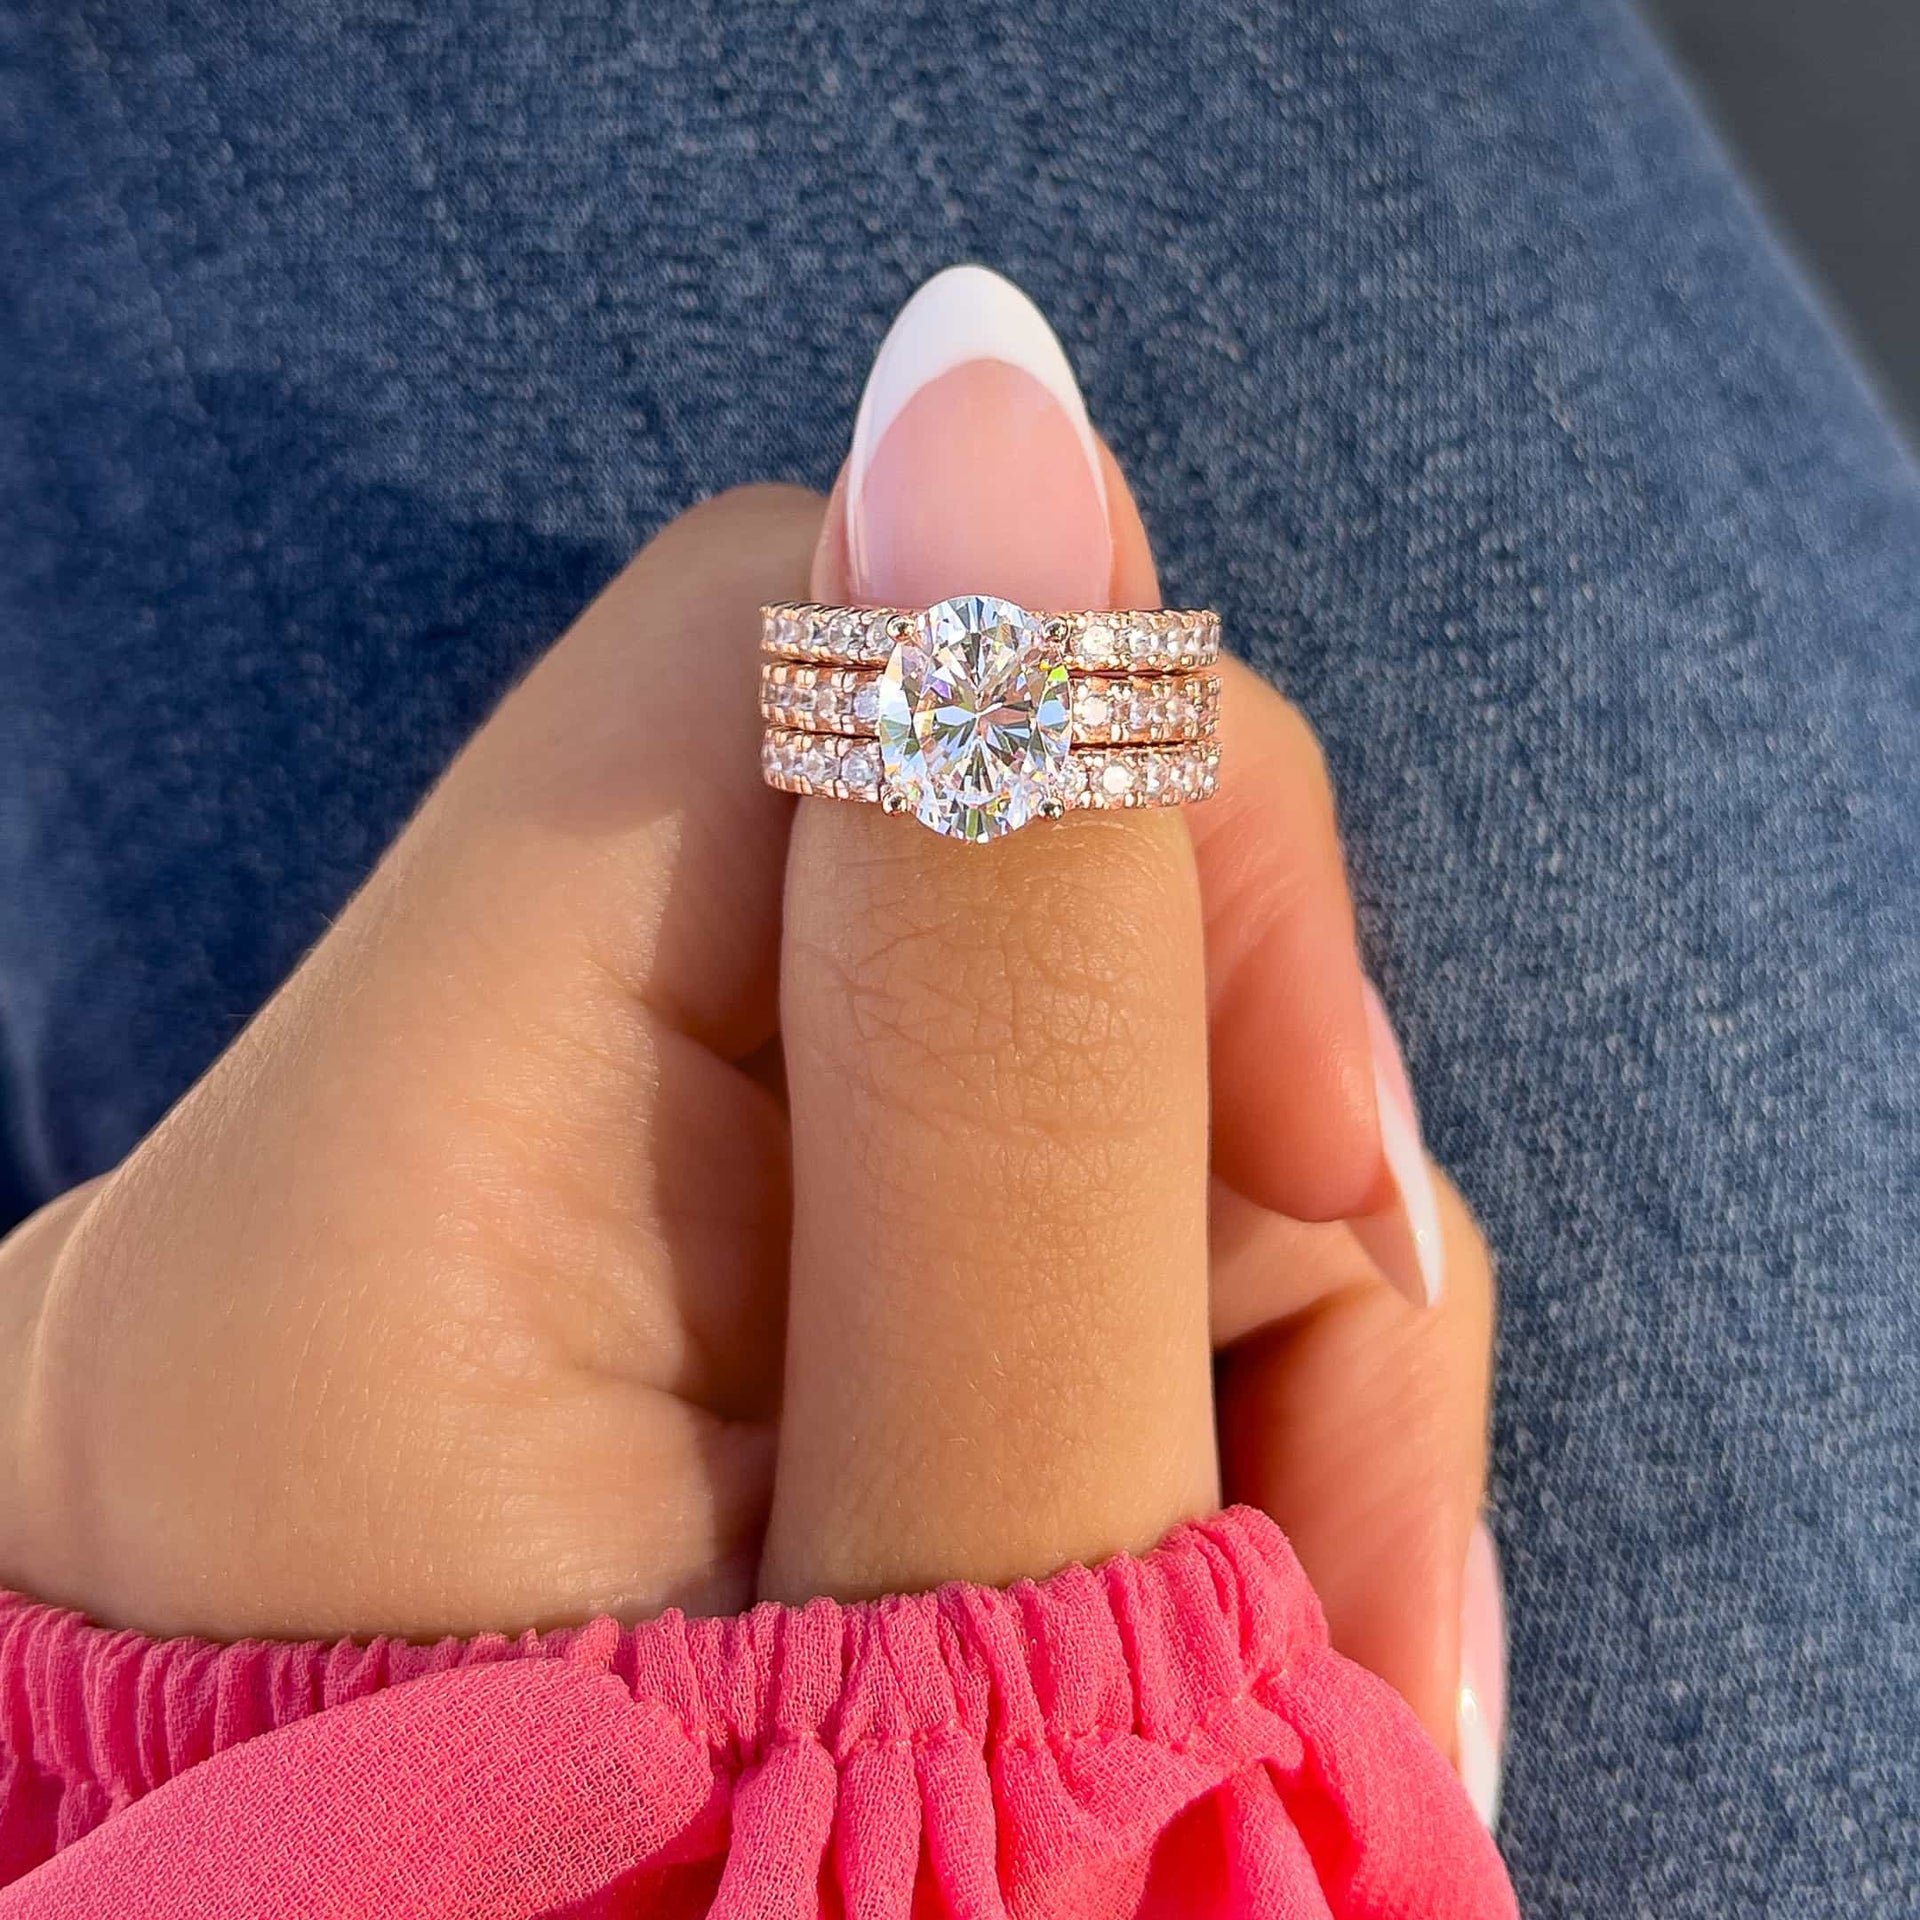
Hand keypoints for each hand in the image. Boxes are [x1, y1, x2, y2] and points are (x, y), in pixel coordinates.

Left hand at [0, 270, 1494, 1782]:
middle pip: (937, 890)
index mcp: (362, 1209)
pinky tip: (1194, 1576)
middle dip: (1231, 1165)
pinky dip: (1135, 1380)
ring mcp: (513, 1283)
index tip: (1328, 1147)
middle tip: (1333, 1535)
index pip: (786, 653)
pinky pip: (949, 1222)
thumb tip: (986, 405)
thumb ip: (1011, 1040)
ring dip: (1228, 1320)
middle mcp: (381, 1191)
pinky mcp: (644, 1360)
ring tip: (1301, 1638)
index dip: (1123, 802)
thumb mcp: (974, 1600)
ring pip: (999, 1078)